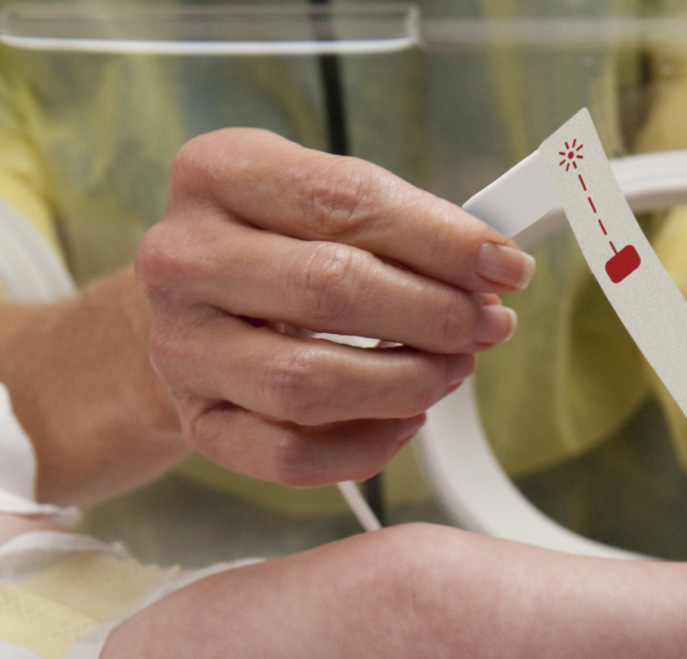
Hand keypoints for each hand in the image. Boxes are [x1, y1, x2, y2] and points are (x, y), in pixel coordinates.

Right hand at [135, 128, 534, 484]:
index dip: (442, 240)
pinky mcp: (197, 423)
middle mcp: (183, 258)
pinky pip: (290, 455)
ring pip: (308, 383)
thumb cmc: (274, 254)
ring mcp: (181, 348)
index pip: (346, 200)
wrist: (192, 314)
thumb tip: (494, 269)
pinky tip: (403, 423)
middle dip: (433, 315)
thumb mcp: (324, 208)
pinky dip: (365, 448)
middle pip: (330, 289)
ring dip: (405, 383)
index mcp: (217, 174)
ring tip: (448, 371)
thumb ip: (404, 226)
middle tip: (483, 327)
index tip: (505, 267)